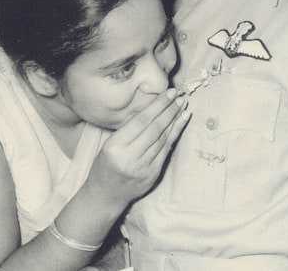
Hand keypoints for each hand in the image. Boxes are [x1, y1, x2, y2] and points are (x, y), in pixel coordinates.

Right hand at [88, 89, 189, 210]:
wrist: (104, 195)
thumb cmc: (105, 164)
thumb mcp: (109, 143)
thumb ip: (129, 129)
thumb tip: (153, 107)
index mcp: (115, 146)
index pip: (141, 121)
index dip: (157, 105)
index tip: (169, 92)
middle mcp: (129, 157)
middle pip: (154, 128)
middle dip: (169, 109)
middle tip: (179, 95)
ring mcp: (143, 168)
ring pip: (163, 139)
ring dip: (175, 120)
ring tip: (183, 106)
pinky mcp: (153, 175)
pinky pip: (166, 150)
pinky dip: (175, 134)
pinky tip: (181, 123)